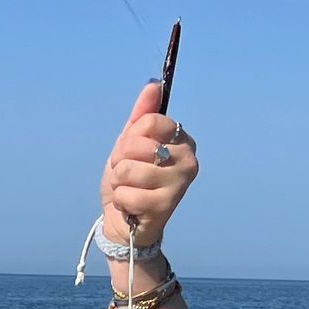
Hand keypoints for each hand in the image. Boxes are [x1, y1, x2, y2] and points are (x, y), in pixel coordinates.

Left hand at [100, 80, 198, 249]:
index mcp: (182, 139)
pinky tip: (132, 207)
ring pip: (128, 169)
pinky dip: (121, 201)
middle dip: (121, 161)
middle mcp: (189, 159)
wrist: (125, 223)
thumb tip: (153, 85)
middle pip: (136, 144)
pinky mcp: (167, 206)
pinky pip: (126, 193)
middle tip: (129, 176)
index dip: (129, 139)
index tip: (133, 154)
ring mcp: (180, 183)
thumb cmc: (130, 181)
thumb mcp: (130, 145)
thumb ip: (141, 116)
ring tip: (130, 190)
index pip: (148, 122)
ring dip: (119, 182)